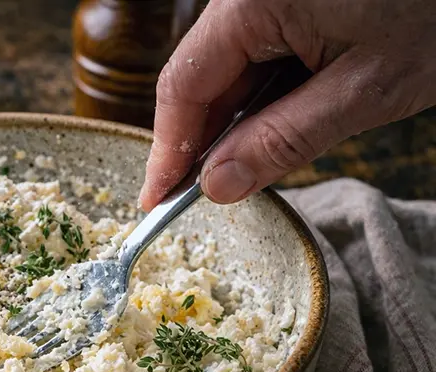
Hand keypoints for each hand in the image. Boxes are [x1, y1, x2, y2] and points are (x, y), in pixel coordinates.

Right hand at [139, 0, 435, 208]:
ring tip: (246, 166)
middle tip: (200, 197)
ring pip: (225, 68)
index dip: (167, 150)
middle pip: (198, 77)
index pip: (183, 85)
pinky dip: (258, 96)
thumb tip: (217, 186)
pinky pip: (253, 52)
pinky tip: (272, 125)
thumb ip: (282, 140)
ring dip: (232, 122)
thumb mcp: (365, 90)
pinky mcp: (284, 0)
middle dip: (200, 141)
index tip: (156, 200)